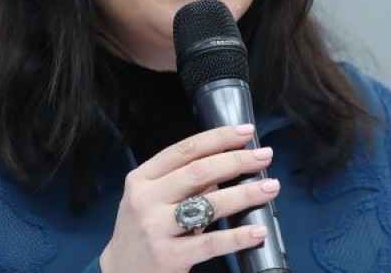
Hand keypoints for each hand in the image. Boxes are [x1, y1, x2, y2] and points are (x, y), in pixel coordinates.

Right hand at [99, 124, 280, 272]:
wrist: (120, 272)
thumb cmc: (141, 229)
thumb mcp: (150, 198)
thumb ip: (182, 182)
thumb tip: (225, 166)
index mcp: (142, 178)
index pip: (185, 150)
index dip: (218, 138)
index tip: (246, 132)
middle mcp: (146, 200)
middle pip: (200, 172)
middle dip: (237, 161)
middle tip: (264, 156)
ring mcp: (156, 228)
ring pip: (209, 204)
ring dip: (245, 193)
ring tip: (271, 187)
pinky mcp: (169, 256)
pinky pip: (211, 243)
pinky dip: (238, 236)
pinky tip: (258, 230)